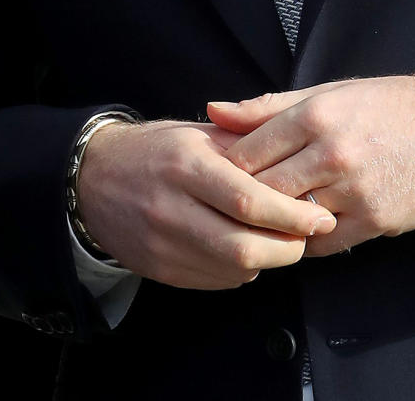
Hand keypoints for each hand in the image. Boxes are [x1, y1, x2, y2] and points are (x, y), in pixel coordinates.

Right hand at [76, 118, 335, 287]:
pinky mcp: (160, 270)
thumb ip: (245, 147)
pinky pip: (214, 281)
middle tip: (309, 235)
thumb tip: (296, 167)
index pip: (248, 200)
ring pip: (232, 269)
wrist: (93, 179)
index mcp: (187, 165)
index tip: (320, 215)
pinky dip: (241, 271)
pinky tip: (248, 250)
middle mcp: (173, 207)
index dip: (290, 214)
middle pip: (243, 246)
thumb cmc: (157, 150)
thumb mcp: (198, 133)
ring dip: (268, 260)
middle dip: (287, 247)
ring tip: (283, 241)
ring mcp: (163, 244)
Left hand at [207, 73, 414, 256]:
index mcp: (317, 113)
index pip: (249, 150)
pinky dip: (307, 240)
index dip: (226, 167)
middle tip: (230, 206)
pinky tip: (304, 229)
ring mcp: (354, 189)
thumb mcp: (332, 92)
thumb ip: (270, 106)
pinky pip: (323, 244)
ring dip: (274, 223)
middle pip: (263, 189)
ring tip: (262, 221)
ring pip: (290, 219)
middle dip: (243, 200)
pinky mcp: (374, 221)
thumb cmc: (392, 106)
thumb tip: (214, 111)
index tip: (217, 175)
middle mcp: (332, 151)